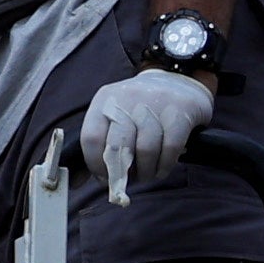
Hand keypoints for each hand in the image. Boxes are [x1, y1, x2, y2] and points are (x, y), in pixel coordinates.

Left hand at [79, 65, 214, 201]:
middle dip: (121, 172)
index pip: (91, 138)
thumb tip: (83, 181)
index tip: (104, 178)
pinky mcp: (180, 110)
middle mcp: (128, 97)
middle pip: (117, 145)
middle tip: (126, 180)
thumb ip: (100, 143)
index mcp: (105, 99)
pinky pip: (170, 148)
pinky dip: (164, 166)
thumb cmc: (140, 109)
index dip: (96, 165)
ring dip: (145, 172)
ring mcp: (155, 102)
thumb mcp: (115, 115)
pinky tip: (161, 168)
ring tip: (146, 174)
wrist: (177, 81)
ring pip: (145, 150)